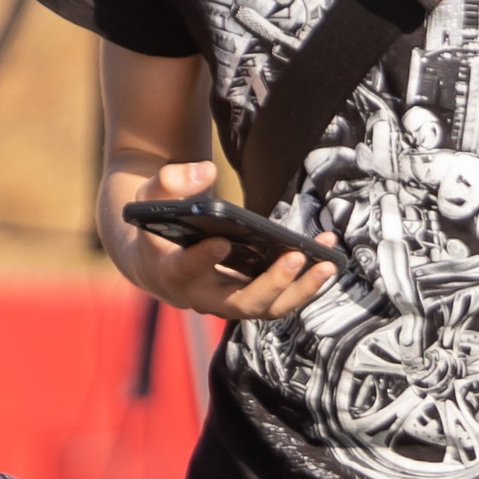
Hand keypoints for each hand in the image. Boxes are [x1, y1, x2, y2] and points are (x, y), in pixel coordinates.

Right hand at [109, 158, 337, 322]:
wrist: (157, 262)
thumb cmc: (156, 227)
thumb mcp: (152, 197)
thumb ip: (170, 182)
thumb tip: (205, 171)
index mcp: (171, 272)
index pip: (186, 271)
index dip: (204, 260)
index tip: (223, 242)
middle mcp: (202, 297)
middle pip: (239, 303)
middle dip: (271, 283)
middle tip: (297, 257)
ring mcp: (228, 303)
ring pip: (267, 308)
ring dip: (300, 289)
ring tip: (327, 262)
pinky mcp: (248, 301)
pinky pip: (279, 300)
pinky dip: (304, 284)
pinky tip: (326, 260)